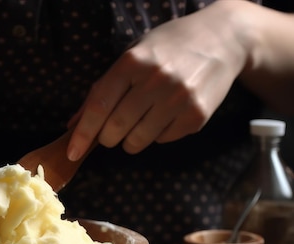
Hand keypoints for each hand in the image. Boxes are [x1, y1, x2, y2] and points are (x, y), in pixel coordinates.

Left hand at [66, 1, 248, 159]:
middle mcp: (155, 79)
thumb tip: (74, 124)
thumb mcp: (130, 57)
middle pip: (115, 128)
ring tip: (140, 121)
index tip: (72, 152)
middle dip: (107, 137)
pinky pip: (162, 140)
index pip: (99, 107)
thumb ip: (101, 90)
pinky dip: (156, 135)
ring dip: (130, 140)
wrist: (221, 40)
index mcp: (132, 62)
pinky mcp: (196, 115)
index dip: (82, 134)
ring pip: (137, 140)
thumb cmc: (166, 49)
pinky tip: (165, 114)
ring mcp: (179, 98)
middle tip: (112, 131)